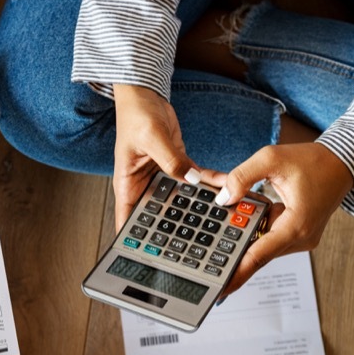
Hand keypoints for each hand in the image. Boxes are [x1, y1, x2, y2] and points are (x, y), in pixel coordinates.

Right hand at [112, 85, 222, 230]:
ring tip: (219, 215)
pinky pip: (195, 180)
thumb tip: (189, 179)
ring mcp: (162, 178)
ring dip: (199, 206)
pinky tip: (225, 186)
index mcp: (128, 185)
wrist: (145, 95)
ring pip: (182, 200)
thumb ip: (171, 160)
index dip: (138, 243)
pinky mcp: (177, 167)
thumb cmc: (135, 115)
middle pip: (160, 216)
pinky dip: (208, 183)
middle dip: (178, 228)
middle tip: (199, 241)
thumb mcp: (152, 137)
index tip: (154, 258)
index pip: (129, 222)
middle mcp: (145, 186)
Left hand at [219, 142, 352, 291]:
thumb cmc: (313, 161)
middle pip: (257, 251)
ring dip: (247, 229)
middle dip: (234, 239)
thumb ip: (242, 177)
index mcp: (297, 225)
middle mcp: (300, 239)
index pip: (260, 255)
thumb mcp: (271, 159)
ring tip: (239, 207)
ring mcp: (301, 240)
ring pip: (262, 243)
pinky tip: (253, 208)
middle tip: (214, 232)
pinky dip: (258, 225)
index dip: (238, 273)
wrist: (341, 163)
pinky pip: (270, 237)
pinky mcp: (298, 236)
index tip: (221, 289)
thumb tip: (222, 198)